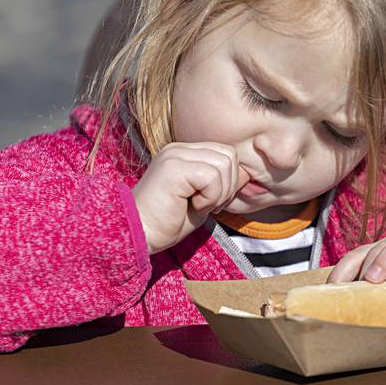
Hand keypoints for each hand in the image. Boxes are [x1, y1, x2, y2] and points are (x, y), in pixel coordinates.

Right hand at [132, 141, 250, 254]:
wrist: (139, 235)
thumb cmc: (168, 222)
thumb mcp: (203, 200)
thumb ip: (222, 184)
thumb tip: (247, 174)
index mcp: (184, 153)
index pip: (225, 153)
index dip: (228, 180)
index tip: (212, 202)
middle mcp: (178, 149)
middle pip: (228, 155)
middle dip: (227, 186)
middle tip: (207, 205)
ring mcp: (175, 155)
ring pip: (223, 164)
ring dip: (218, 193)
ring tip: (198, 205)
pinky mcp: (173, 167)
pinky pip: (212, 176)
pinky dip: (210, 197)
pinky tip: (193, 206)